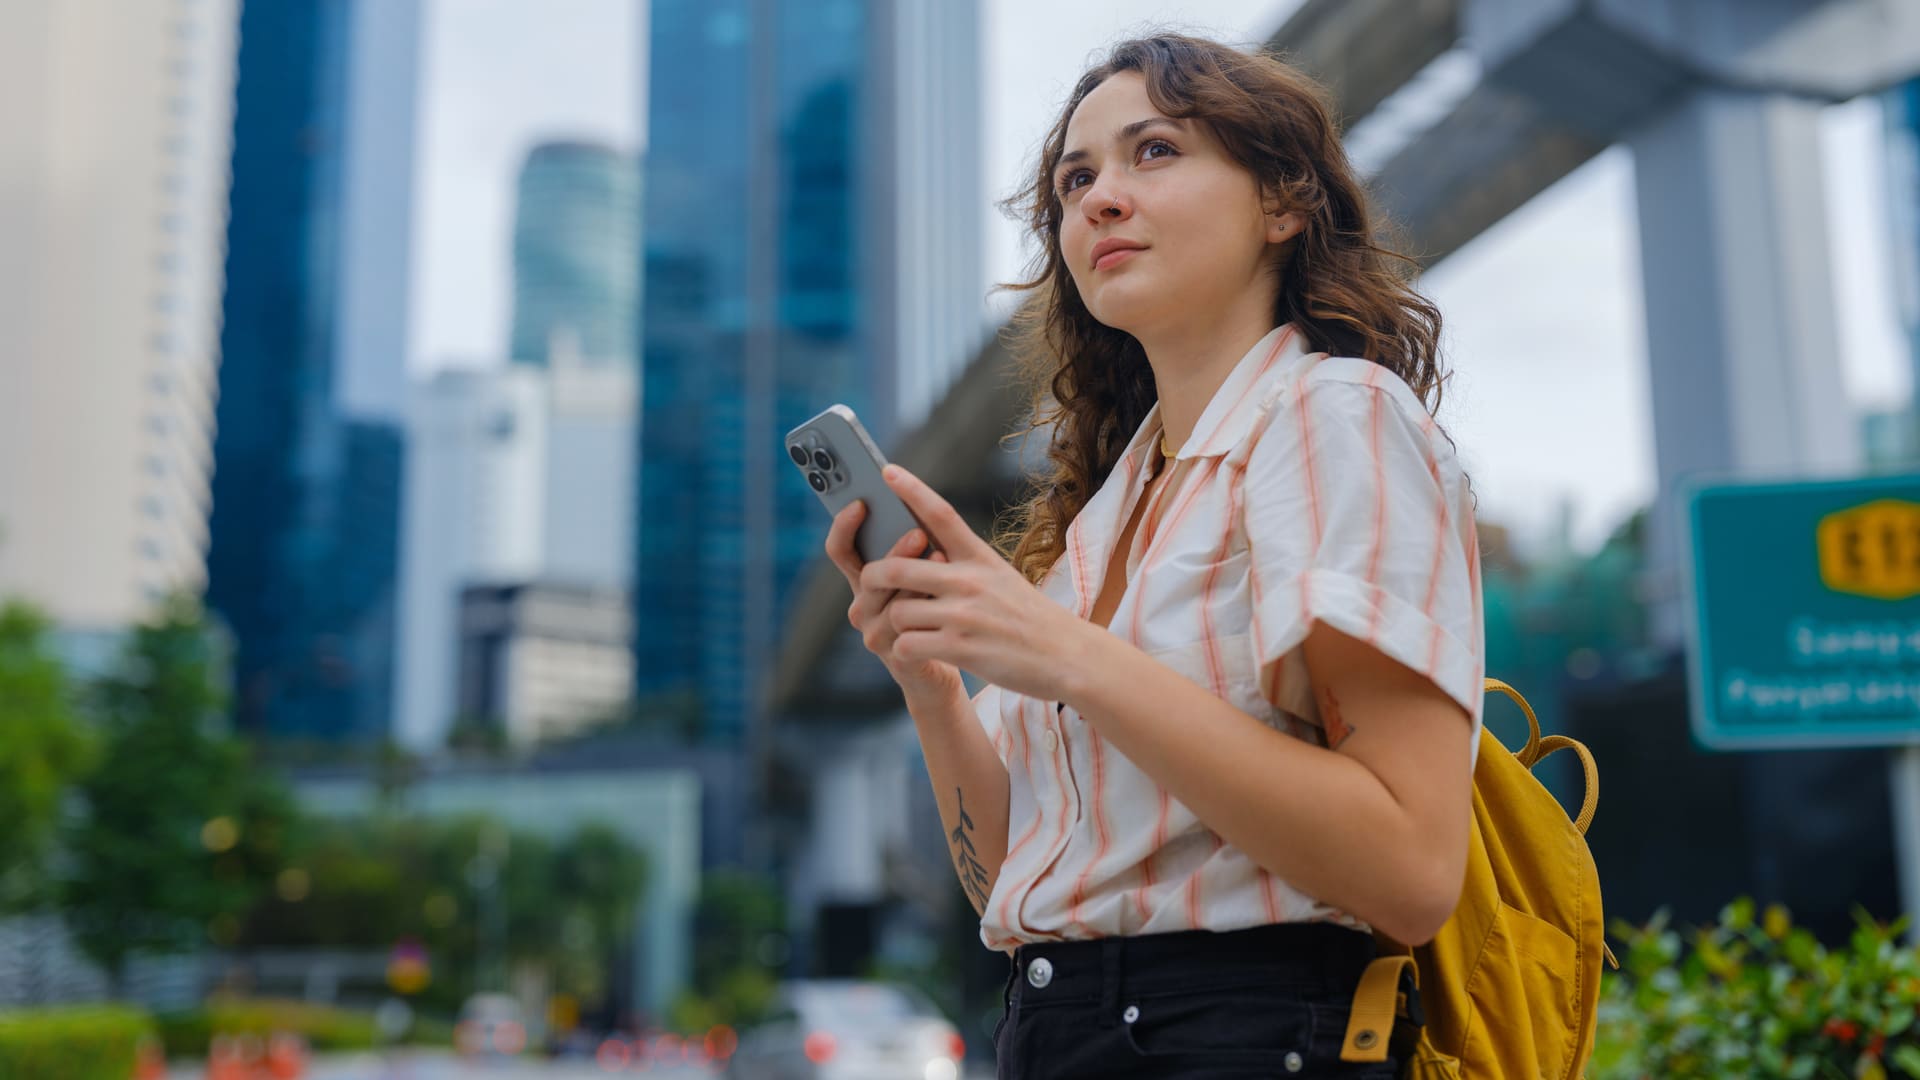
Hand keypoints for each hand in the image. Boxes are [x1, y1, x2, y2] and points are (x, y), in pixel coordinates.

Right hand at [825, 500, 963, 700]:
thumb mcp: (923, 571)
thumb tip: (913, 502)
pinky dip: (926, 607)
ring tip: (940, 556)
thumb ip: (913, 545)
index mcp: (864, 579)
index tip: (861, 502)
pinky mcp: (896, 656)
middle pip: (868, 574)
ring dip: (914, 578)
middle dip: (894, 552)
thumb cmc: (939, 606)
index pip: (840, 549)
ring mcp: (875, 633)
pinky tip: (944, 595)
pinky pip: (907, 629)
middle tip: (918, 532)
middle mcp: (862, 606)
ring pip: (888, 602)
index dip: (844, 525)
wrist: (954, 656)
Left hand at [857, 465, 1089, 701]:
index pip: (941, 515)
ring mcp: (965, 615)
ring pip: (898, 611)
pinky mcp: (961, 648)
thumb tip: (924, 553)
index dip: (911, 490)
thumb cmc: (1029, 618)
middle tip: (869, 582)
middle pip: (898, 567)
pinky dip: (906, 651)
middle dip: (874, 576)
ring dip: (896, 624)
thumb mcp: (1001, 578)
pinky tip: (921, 651)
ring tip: (912, 629)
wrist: (1067, 656)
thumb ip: (964, 565)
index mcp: (980, 558)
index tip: (888, 471)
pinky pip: (907, 645)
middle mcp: (970, 581)